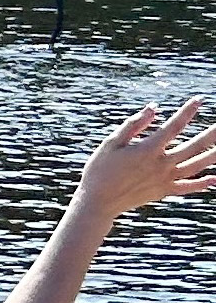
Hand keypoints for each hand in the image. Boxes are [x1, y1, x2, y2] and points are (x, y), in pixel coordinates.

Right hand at [73, 97, 215, 218]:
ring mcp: (164, 179)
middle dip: (213, 134)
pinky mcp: (163, 191)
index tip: (199, 100)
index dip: (188, 112)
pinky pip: (187, 187)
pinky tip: (214, 178)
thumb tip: (154, 108)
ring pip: (196, 166)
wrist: (97, 202)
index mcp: (148, 150)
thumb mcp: (110, 143)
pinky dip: (202, 184)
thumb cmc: (99, 170)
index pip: (174, 127)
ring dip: (213, 156)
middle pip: (194, 147)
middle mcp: (161, 164)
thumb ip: (133, 125)